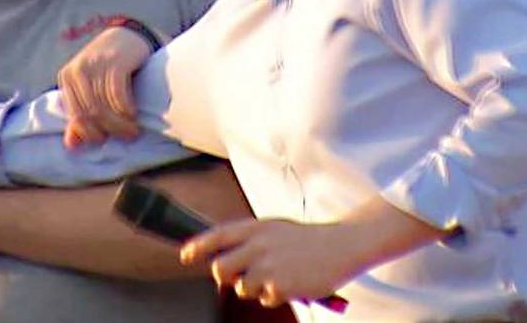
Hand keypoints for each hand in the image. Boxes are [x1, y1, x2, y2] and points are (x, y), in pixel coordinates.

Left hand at [56, 25, 153, 147]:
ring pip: (105, 106)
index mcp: (66, 77)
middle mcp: (77, 70)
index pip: (76, 115)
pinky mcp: (114, 62)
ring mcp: (95, 64)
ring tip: (133, 131)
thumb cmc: (109, 67)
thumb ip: (80, 114)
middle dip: (109, 130)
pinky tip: (134, 115)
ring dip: (121, 124)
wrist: (128, 36)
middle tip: (126, 137)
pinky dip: (126, 110)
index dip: (90, 133)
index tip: (106, 140)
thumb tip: (71, 145)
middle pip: (91, 113)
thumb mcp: (90, 89)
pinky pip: (117, 95)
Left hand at [179, 218, 367, 308]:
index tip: (185, 256)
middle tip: (240, 276)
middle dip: (225, 277)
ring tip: (278, 276)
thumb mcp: (275, 229)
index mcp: (256, 228)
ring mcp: (268, 266)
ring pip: (243, 288)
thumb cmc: (307, 240)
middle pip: (220, 268)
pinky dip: (276, 295)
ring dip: (256, 288)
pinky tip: (292, 282)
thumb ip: (250, 240)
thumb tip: (223, 256)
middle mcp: (258, 245)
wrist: (341, 246)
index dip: (198, 246)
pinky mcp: (280, 286)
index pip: (217, 236)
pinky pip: (265, 299)